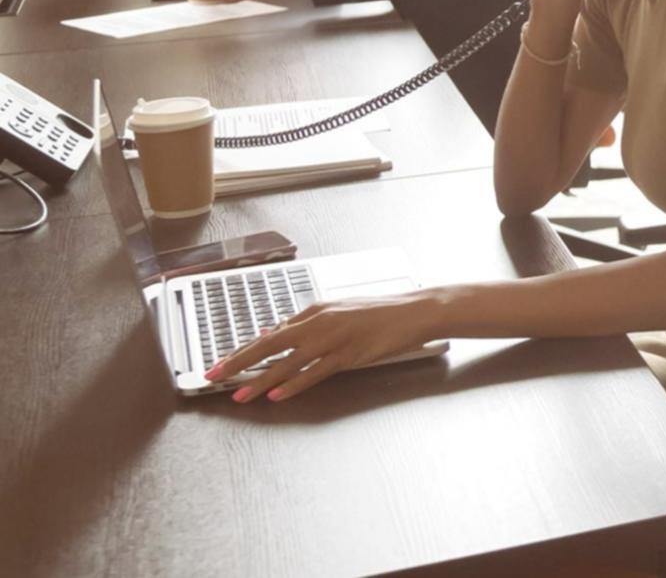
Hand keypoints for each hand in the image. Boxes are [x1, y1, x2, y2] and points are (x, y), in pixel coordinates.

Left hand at [205, 291, 439, 402]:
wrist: (413, 311)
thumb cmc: (378, 313)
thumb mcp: (337, 313)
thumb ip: (306, 325)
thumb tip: (273, 332)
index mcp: (314, 311)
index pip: (270, 333)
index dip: (242, 349)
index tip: (220, 361)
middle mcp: (318, 322)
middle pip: (269, 344)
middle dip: (237, 361)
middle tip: (213, 375)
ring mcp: (333, 339)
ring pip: (287, 361)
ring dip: (260, 379)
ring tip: (239, 394)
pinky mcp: (348, 354)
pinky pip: (315, 372)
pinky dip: (294, 384)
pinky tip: (277, 394)